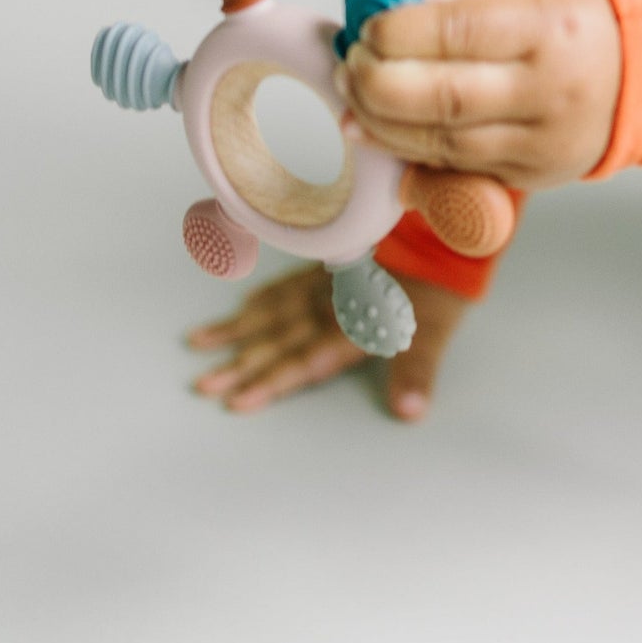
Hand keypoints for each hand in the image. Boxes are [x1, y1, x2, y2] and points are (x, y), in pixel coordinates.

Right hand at [185, 262, 466, 419]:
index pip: (303, 362)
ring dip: (236, 329)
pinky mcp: (328, 266)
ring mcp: (325, 285)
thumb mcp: (434, 332)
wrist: (443, 229)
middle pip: (277, 339)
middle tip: (201, 385)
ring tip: (197, 342)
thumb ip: (416, 372)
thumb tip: (410, 412)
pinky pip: (285, 284)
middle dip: (239, 364)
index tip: (235, 401)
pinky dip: (260, 299)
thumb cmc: (439, 286)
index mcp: (353, 327)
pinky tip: (240, 309)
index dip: (271, 382)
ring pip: (272, 310)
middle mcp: (330, 306)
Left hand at [334, 0, 620, 189]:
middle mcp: (550, 88)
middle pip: (442, 97)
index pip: (457, 32)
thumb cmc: (583, 18)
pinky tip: (375, 128)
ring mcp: (543, 139)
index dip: (396, 31)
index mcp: (550, 26)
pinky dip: (405, 148)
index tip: (366, 24)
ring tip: (353, 90)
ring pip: (441, 140)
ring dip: (380, 119)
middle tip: (350, 61)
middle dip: (376, 81)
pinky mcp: (533, 174)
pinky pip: (454, 166)